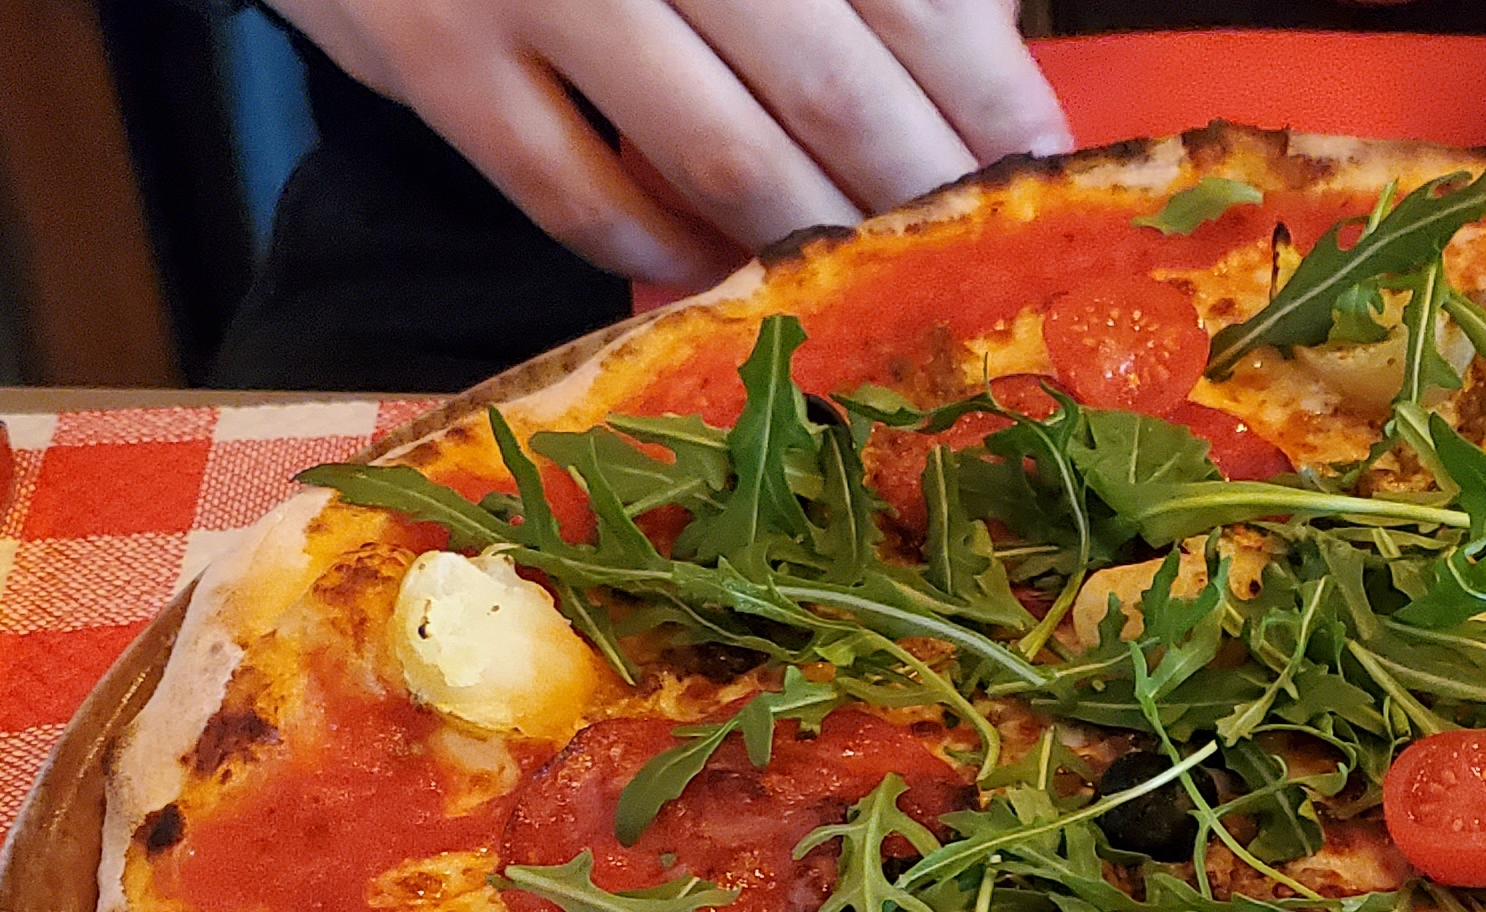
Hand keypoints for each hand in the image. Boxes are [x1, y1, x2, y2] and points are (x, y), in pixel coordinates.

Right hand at [269, 0, 1074, 283]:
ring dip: (811, 238)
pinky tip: (716, 270)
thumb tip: (976, 50)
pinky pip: (574, 195)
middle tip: (977, 263)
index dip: (991, 93)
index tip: (1048, 172)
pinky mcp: (437, 64)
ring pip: (718, 154)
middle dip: (920, 189)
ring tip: (874, 287)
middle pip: (831, 84)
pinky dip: (659, 249)